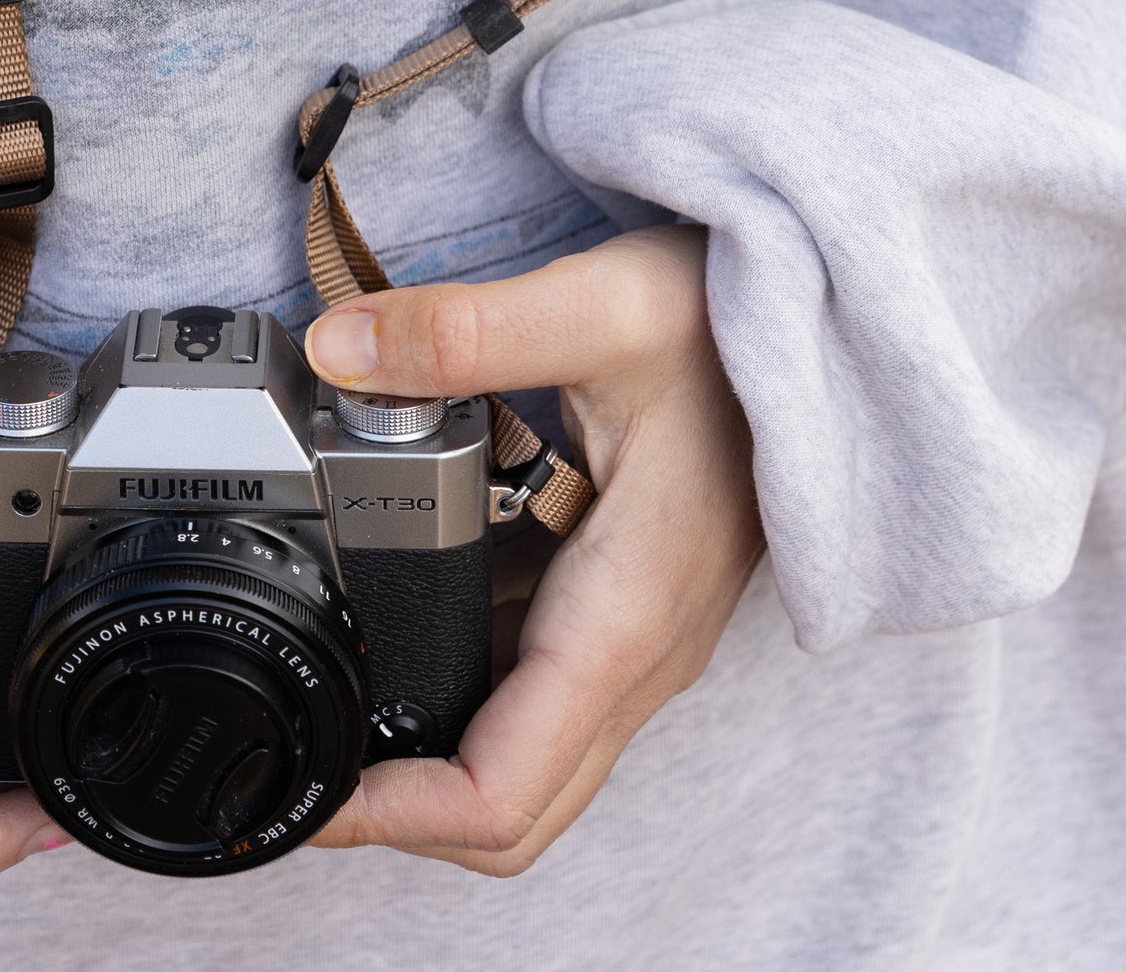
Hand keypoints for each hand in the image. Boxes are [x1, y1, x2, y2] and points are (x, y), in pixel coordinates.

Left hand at [304, 224, 761, 873]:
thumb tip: (338, 353)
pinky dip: (460, 682)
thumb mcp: (597, 307)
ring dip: (427, 752)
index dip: (391, 817)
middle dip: (397, 811)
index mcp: (624, 621)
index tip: (304, 799)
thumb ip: (462, 333)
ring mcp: (637, 636)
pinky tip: (396, 607)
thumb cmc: (736, 324)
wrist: (830, 316)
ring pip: (525, 756)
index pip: (502, 793)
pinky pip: (539, 687)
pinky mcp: (628, 601)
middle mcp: (636, 655)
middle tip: (295, 756)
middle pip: (512, 808)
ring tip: (321, 687)